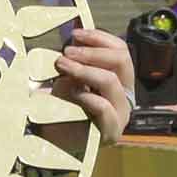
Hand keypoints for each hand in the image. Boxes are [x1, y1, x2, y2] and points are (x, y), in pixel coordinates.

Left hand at [51, 27, 133, 143]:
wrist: (52, 142)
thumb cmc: (61, 108)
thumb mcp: (67, 77)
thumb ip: (75, 60)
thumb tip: (74, 34)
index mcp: (118, 79)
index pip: (121, 51)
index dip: (100, 39)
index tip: (76, 34)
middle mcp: (124, 95)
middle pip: (122, 61)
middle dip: (92, 53)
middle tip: (67, 53)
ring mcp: (121, 113)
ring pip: (111, 81)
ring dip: (83, 70)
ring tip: (61, 66)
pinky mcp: (112, 131)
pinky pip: (104, 107)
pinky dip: (86, 96)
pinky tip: (71, 92)